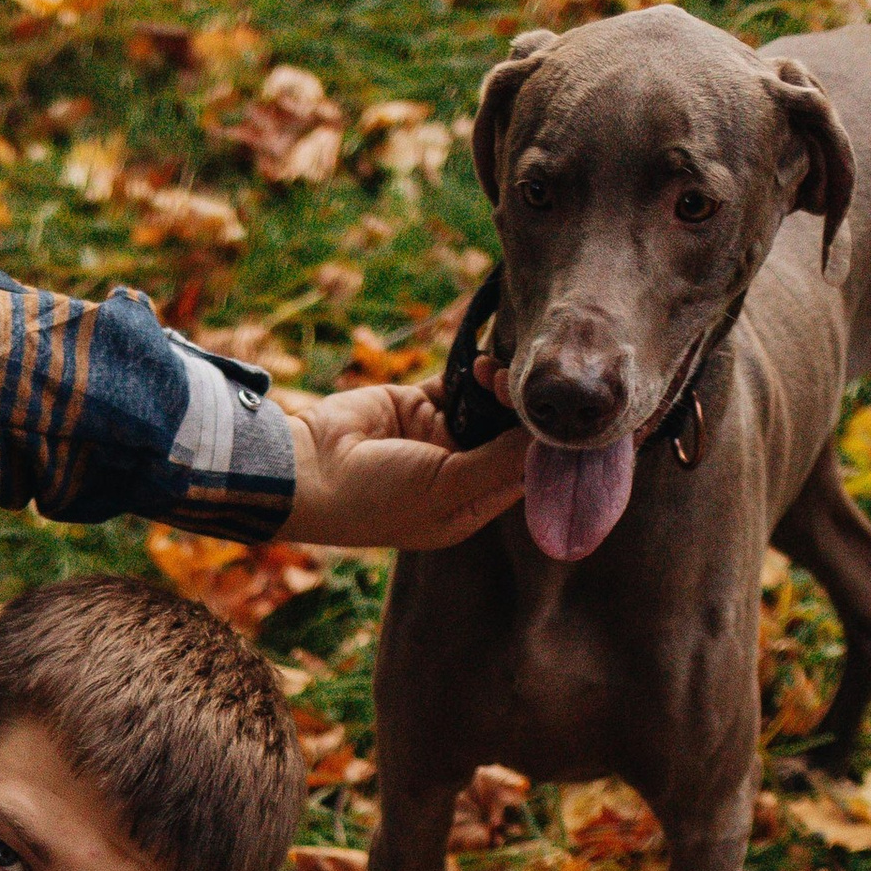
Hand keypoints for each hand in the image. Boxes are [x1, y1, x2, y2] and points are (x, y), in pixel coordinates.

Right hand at [277, 381, 529, 550]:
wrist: (307, 468)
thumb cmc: (375, 497)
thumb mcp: (446, 487)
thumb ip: (499, 463)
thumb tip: (549, 443)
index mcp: (467, 508)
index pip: (521, 476)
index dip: (543, 449)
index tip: (563, 420)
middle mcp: (457, 475)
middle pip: (507, 438)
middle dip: (520, 412)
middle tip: (523, 385)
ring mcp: (437, 439)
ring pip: (485, 408)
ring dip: (496, 387)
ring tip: (493, 371)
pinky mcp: (418, 406)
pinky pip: (456, 385)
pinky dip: (471, 372)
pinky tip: (481, 362)